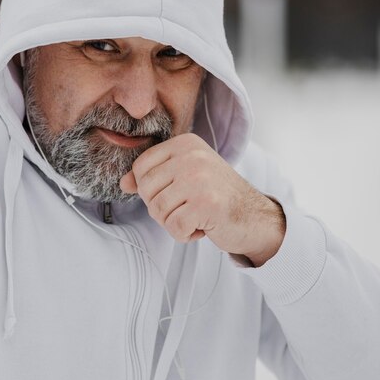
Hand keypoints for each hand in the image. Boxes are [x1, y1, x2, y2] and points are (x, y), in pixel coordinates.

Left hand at [120, 133, 285, 265]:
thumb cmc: (217, 197)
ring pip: (157, 210)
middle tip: (186, 209)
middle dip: (161, 208)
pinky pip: (174, 227)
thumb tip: (123, 183)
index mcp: (186, 144)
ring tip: (196, 217)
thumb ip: (154, 177)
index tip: (174, 194)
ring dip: (173, 223)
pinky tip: (203, 227)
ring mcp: (200, 179)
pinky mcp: (206, 204)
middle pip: (146, 189)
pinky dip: (185, 235)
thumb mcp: (185, 177)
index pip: (141, 166)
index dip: (150, 189)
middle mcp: (192, 156)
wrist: (256, 217)